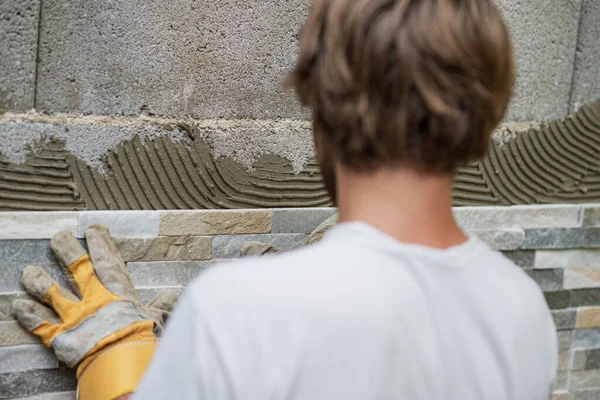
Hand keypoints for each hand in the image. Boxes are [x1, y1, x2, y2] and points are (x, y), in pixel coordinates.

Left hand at [12, 224, 176, 399]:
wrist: (121, 361)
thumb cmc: (142, 339)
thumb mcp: (159, 319)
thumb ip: (166, 305)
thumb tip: (176, 294)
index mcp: (118, 291)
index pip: (107, 259)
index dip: (100, 242)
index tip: (94, 228)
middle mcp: (93, 297)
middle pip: (75, 266)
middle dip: (65, 248)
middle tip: (58, 236)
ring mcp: (74, 315)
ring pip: (49, 291)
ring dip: (37, 280)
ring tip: (29, 271)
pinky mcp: (59, 335)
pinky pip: (38, 322)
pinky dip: (27, 313)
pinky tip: (18, 305)